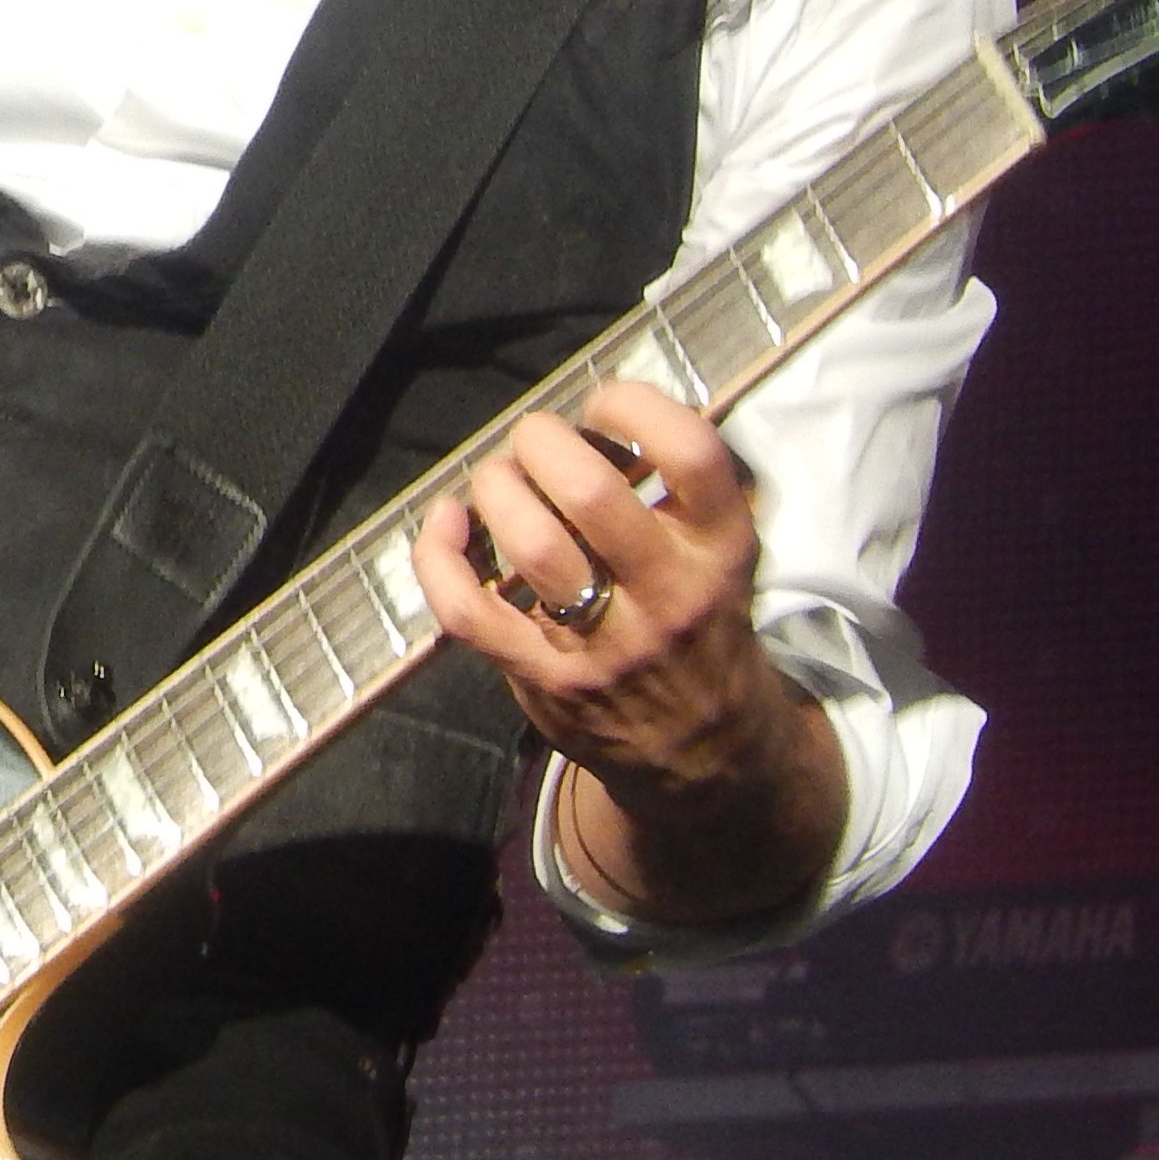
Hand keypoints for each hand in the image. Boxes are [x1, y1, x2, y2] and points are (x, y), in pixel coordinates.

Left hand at [415, 380, 841, 927]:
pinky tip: (445, 524)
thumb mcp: (719, 557)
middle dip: (543, 443)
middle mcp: (670, 594)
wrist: (709, 755)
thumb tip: (590, 413)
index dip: (636, 405)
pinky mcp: (547, 680)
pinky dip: (438, 557)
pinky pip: (470, 611)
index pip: (692, 454)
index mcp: (720, 550)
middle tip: (534, 440)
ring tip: (498, 482)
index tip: (605, 403)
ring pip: (533, 546)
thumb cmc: (698, 627)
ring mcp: (607, 643)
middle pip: (591, 493)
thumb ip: (673, 492)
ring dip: (497, 492)